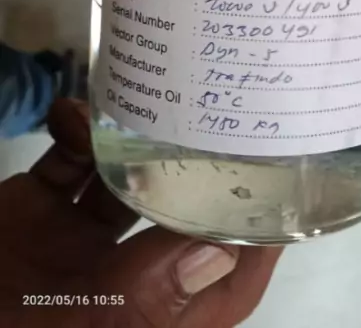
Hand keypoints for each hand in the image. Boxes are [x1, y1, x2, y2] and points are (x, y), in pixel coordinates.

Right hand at [0, 100, 279, 326]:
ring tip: (142, 105)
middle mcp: (115, 289)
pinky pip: (68, 171)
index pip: (223, 294)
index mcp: (138, 325)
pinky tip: (72, 116)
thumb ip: (144, 292)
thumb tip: (222, 251)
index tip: (281, 184)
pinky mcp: (33, 220)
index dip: (257, 245)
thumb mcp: (69, 321)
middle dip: (197, 175)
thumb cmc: (3, 320)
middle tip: (218, 118)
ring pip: (125, 189)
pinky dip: (76, 140)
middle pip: (178, 230)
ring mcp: (72, 253)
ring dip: (132, 146)